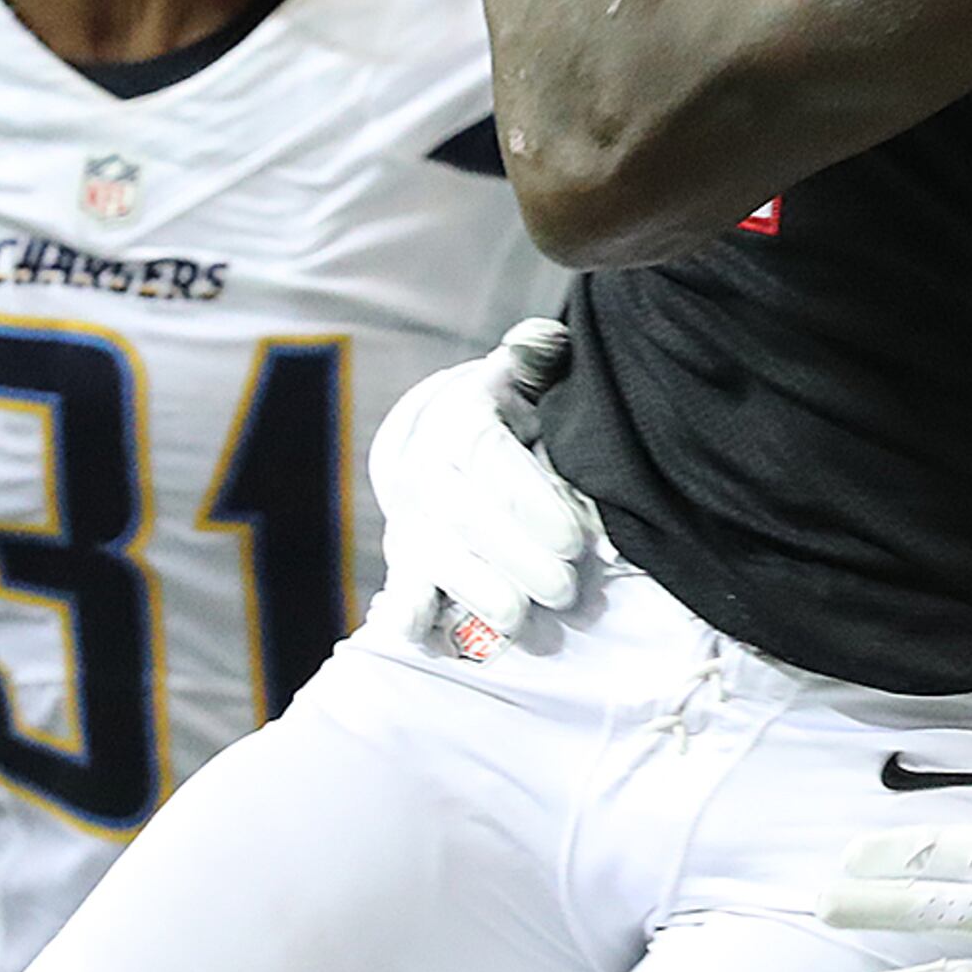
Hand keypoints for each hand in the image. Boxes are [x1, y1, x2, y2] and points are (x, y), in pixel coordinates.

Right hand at [372, 317, 599, 654]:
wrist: (442, 440)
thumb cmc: (510, 413)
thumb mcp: (524, 378)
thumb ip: (538, 360)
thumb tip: (540, 342)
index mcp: (462, 423)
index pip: (492, 463)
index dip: (531, 503)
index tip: (573, 540)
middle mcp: (428, 473)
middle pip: (468, 521)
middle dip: (519, 561)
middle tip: (566, 590)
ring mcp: (413, 521)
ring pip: (438, 561)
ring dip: (480, 594)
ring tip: (524, 620)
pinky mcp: (406, 562)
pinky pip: (399, 588)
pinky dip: (406, 612)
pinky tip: (419, 630)